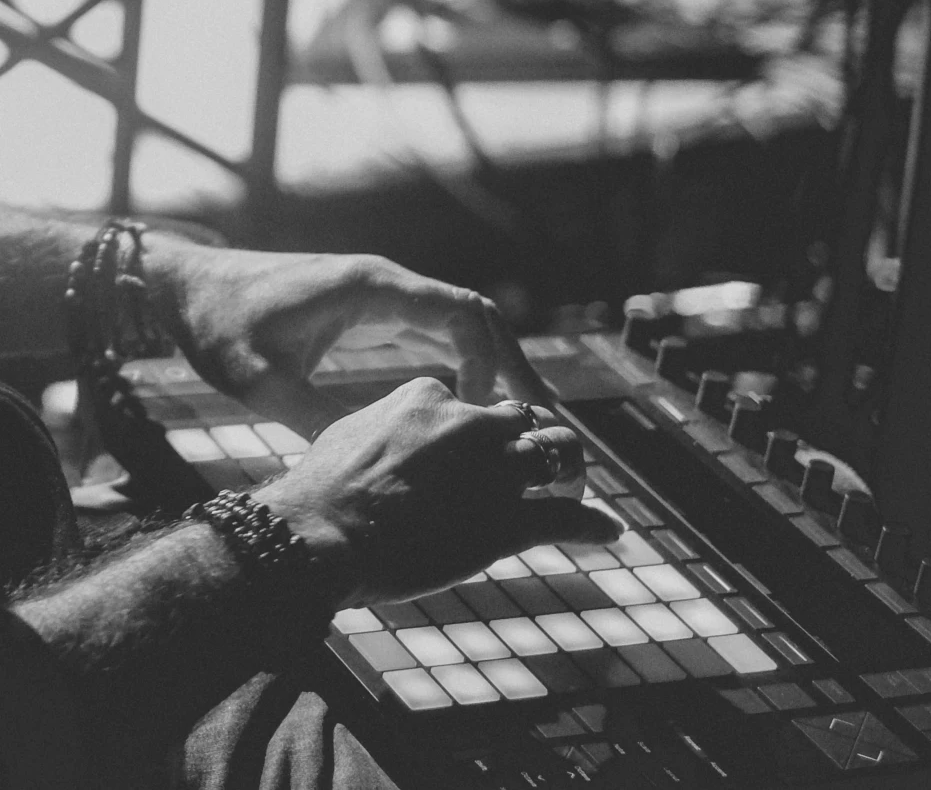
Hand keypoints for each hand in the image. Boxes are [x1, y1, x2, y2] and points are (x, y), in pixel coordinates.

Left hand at [145, 243, 553, 435]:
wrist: (187, 290)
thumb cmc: (218, 327)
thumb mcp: (258, 381)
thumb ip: (313, 417)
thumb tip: (373, 462)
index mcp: (368, 288)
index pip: (459, 312)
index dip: (493, 360)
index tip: (504, 412)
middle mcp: (383, 284)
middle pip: (473, 315)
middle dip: (511, 364)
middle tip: (540, 422)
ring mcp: (377, 295)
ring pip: (458, 323)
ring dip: (491, 365)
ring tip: (518, 424)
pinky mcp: (367, 312)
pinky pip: (432, 332)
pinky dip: (461, 364)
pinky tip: (470, 411)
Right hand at [252, 377, 619, 605]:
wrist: (322, 535)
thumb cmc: (322, 490)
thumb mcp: (351, 432)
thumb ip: (387, 426)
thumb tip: (394, 435)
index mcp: (428, 396)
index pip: (472, 402)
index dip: (479, 428)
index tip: (475, 450)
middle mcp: (470, 424)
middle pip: (525, 418)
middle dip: (535, 437)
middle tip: (537, 463)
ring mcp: (494, 472)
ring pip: (557, 452)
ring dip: (571, 467)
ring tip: (574, 486)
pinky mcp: (508, 523)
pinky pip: (568, 517)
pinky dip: (594, 523)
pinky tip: (607, 530)